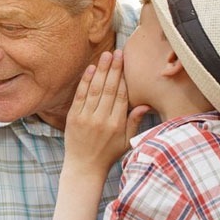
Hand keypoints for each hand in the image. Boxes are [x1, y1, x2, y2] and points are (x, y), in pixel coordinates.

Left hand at [64, 50, 149, 175]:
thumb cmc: (108, 155)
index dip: (124, 78)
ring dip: (101, 70)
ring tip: (106, 55)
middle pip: (109, 89)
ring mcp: (86, 118)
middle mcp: (101, 119)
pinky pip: (80, 96)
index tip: (127, 63)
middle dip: (114, 69)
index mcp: (117, 124)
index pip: (121, 96)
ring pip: (95, 89)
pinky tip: (91, 69)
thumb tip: (145, 105)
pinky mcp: (73, 118)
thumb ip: (135, 122)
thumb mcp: (127, 142)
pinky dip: (85, 82)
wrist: (84, 168)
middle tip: (118, 52)